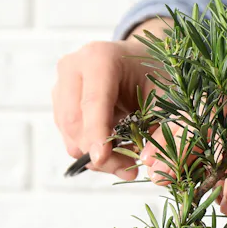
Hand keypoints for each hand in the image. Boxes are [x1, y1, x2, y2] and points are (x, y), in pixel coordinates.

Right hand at [52, 19, 166, 179]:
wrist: (142, 61)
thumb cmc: (156, 76)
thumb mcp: (166, 99)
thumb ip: (159, 130)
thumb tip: (146, 161)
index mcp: (100, 58)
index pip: (92, 102)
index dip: (96, 133)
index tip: (101, 158)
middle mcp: (73, 68)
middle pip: (74, 123)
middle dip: (99, 153)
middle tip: (129, 169)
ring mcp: (62, 85)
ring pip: (69, 135)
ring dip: (96, 157)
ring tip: (126, 161)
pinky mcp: (60, 103)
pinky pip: (69, 138)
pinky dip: (91, 152)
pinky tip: (114, 151)